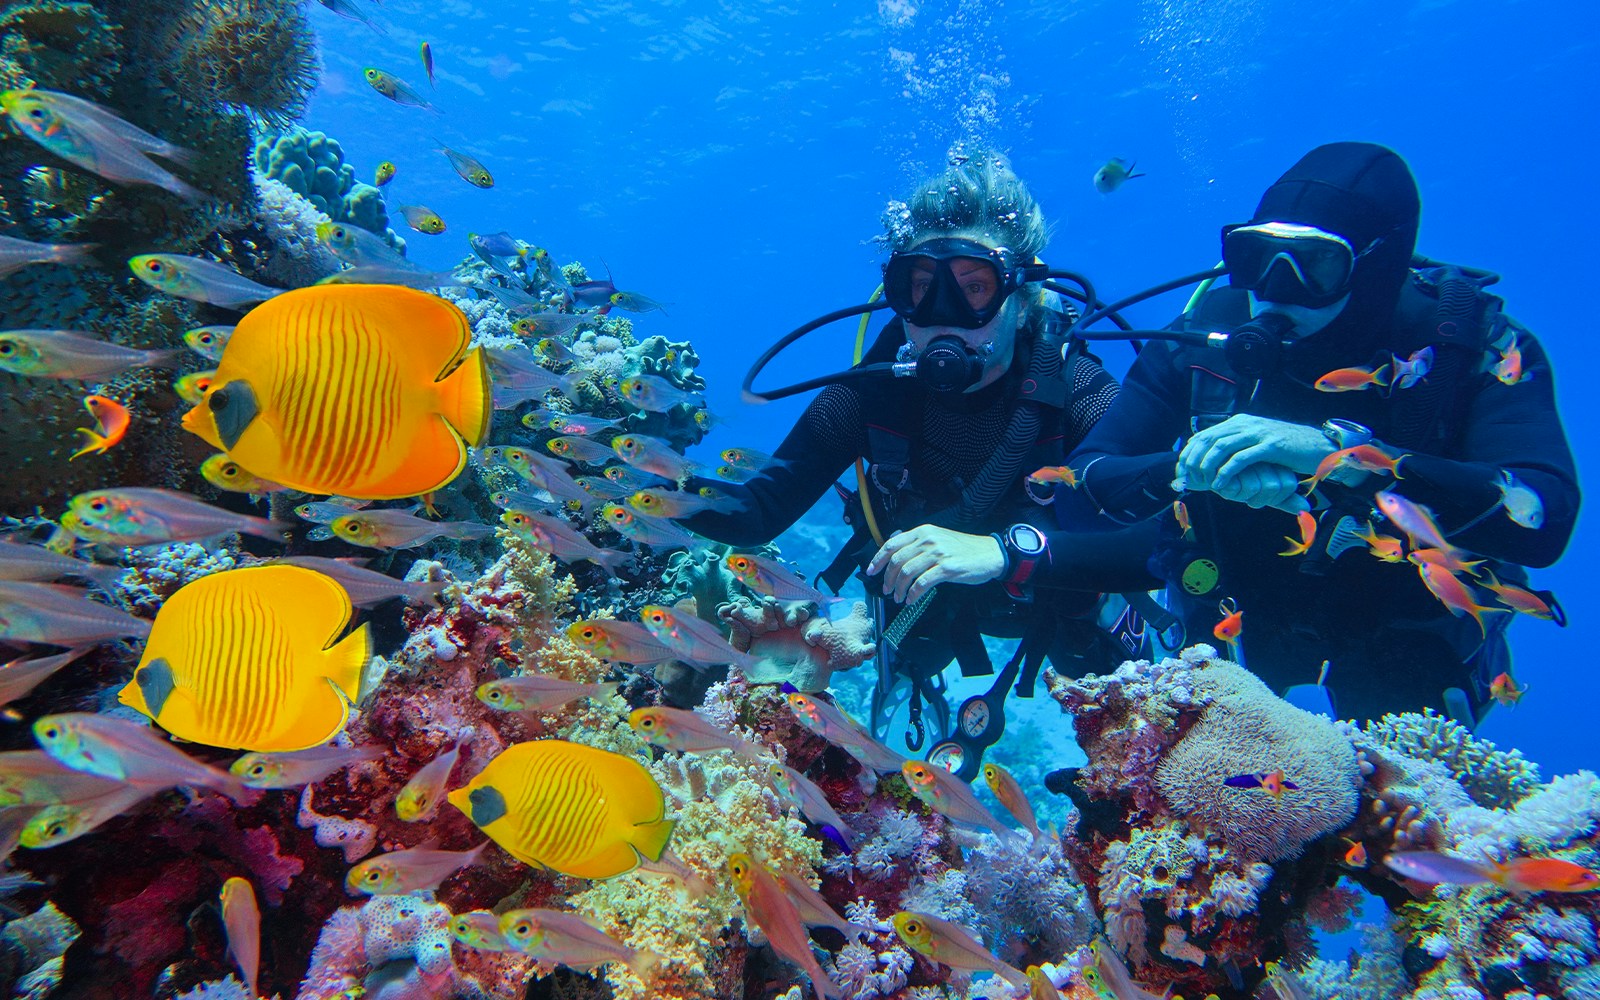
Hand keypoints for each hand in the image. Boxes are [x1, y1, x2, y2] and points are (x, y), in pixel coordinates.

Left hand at [865, 525, 1007, 604]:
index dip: (878, 559)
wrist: (990, 554)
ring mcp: (937, 554)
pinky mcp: (947, 569)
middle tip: (887, 590)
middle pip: (896, 560)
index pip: (892, 544)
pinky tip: (912, 600)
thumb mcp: (939, 538)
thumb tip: (896, 553)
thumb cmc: (964, 549)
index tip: (871, 571)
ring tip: (899, 597)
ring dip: (899, 588)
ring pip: (906, 573)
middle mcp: (928, 540)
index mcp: (923, 532)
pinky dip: (913, 594)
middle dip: (887, 578)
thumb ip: (919, 543)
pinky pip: (922, 583)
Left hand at [1179, 414, 1333, 486]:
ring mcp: (1258, 433)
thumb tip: (1211, 456)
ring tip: (1202, 483)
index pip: (1205, 434)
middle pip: (1209, 440)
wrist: (1318, 446)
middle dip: (1193, 460)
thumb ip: (1236, 445)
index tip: (1181, 471)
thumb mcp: (1256, 442)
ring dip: (1207, 467)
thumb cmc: (1286, 449)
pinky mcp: (1270, 446)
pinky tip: (1220, 485)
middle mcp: (1246, 424)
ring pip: (1221, 447)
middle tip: (1186, 479)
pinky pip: (1241, 459)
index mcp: (1240, 422)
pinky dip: (1226, 473)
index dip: (1189, 452)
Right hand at [1209, 463, 1309, 511]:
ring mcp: (1246, 456)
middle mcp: (1264, 456)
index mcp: (1276, 461)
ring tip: (1234, 489)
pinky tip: (1224, 486)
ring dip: (1243, 496)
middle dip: (1258, 499)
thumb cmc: (1239, 483)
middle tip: (1246, 496)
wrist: (1207, 470)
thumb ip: (1285, 500)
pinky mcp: (1228, 459)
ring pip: (1255, 488)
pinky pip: (1237, 488)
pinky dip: (1231, 492)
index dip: (1276, 498)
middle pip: (1273, 487)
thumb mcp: (1265, 493)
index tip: (1261, 497)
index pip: (1288, 485)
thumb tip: (1306, 508)